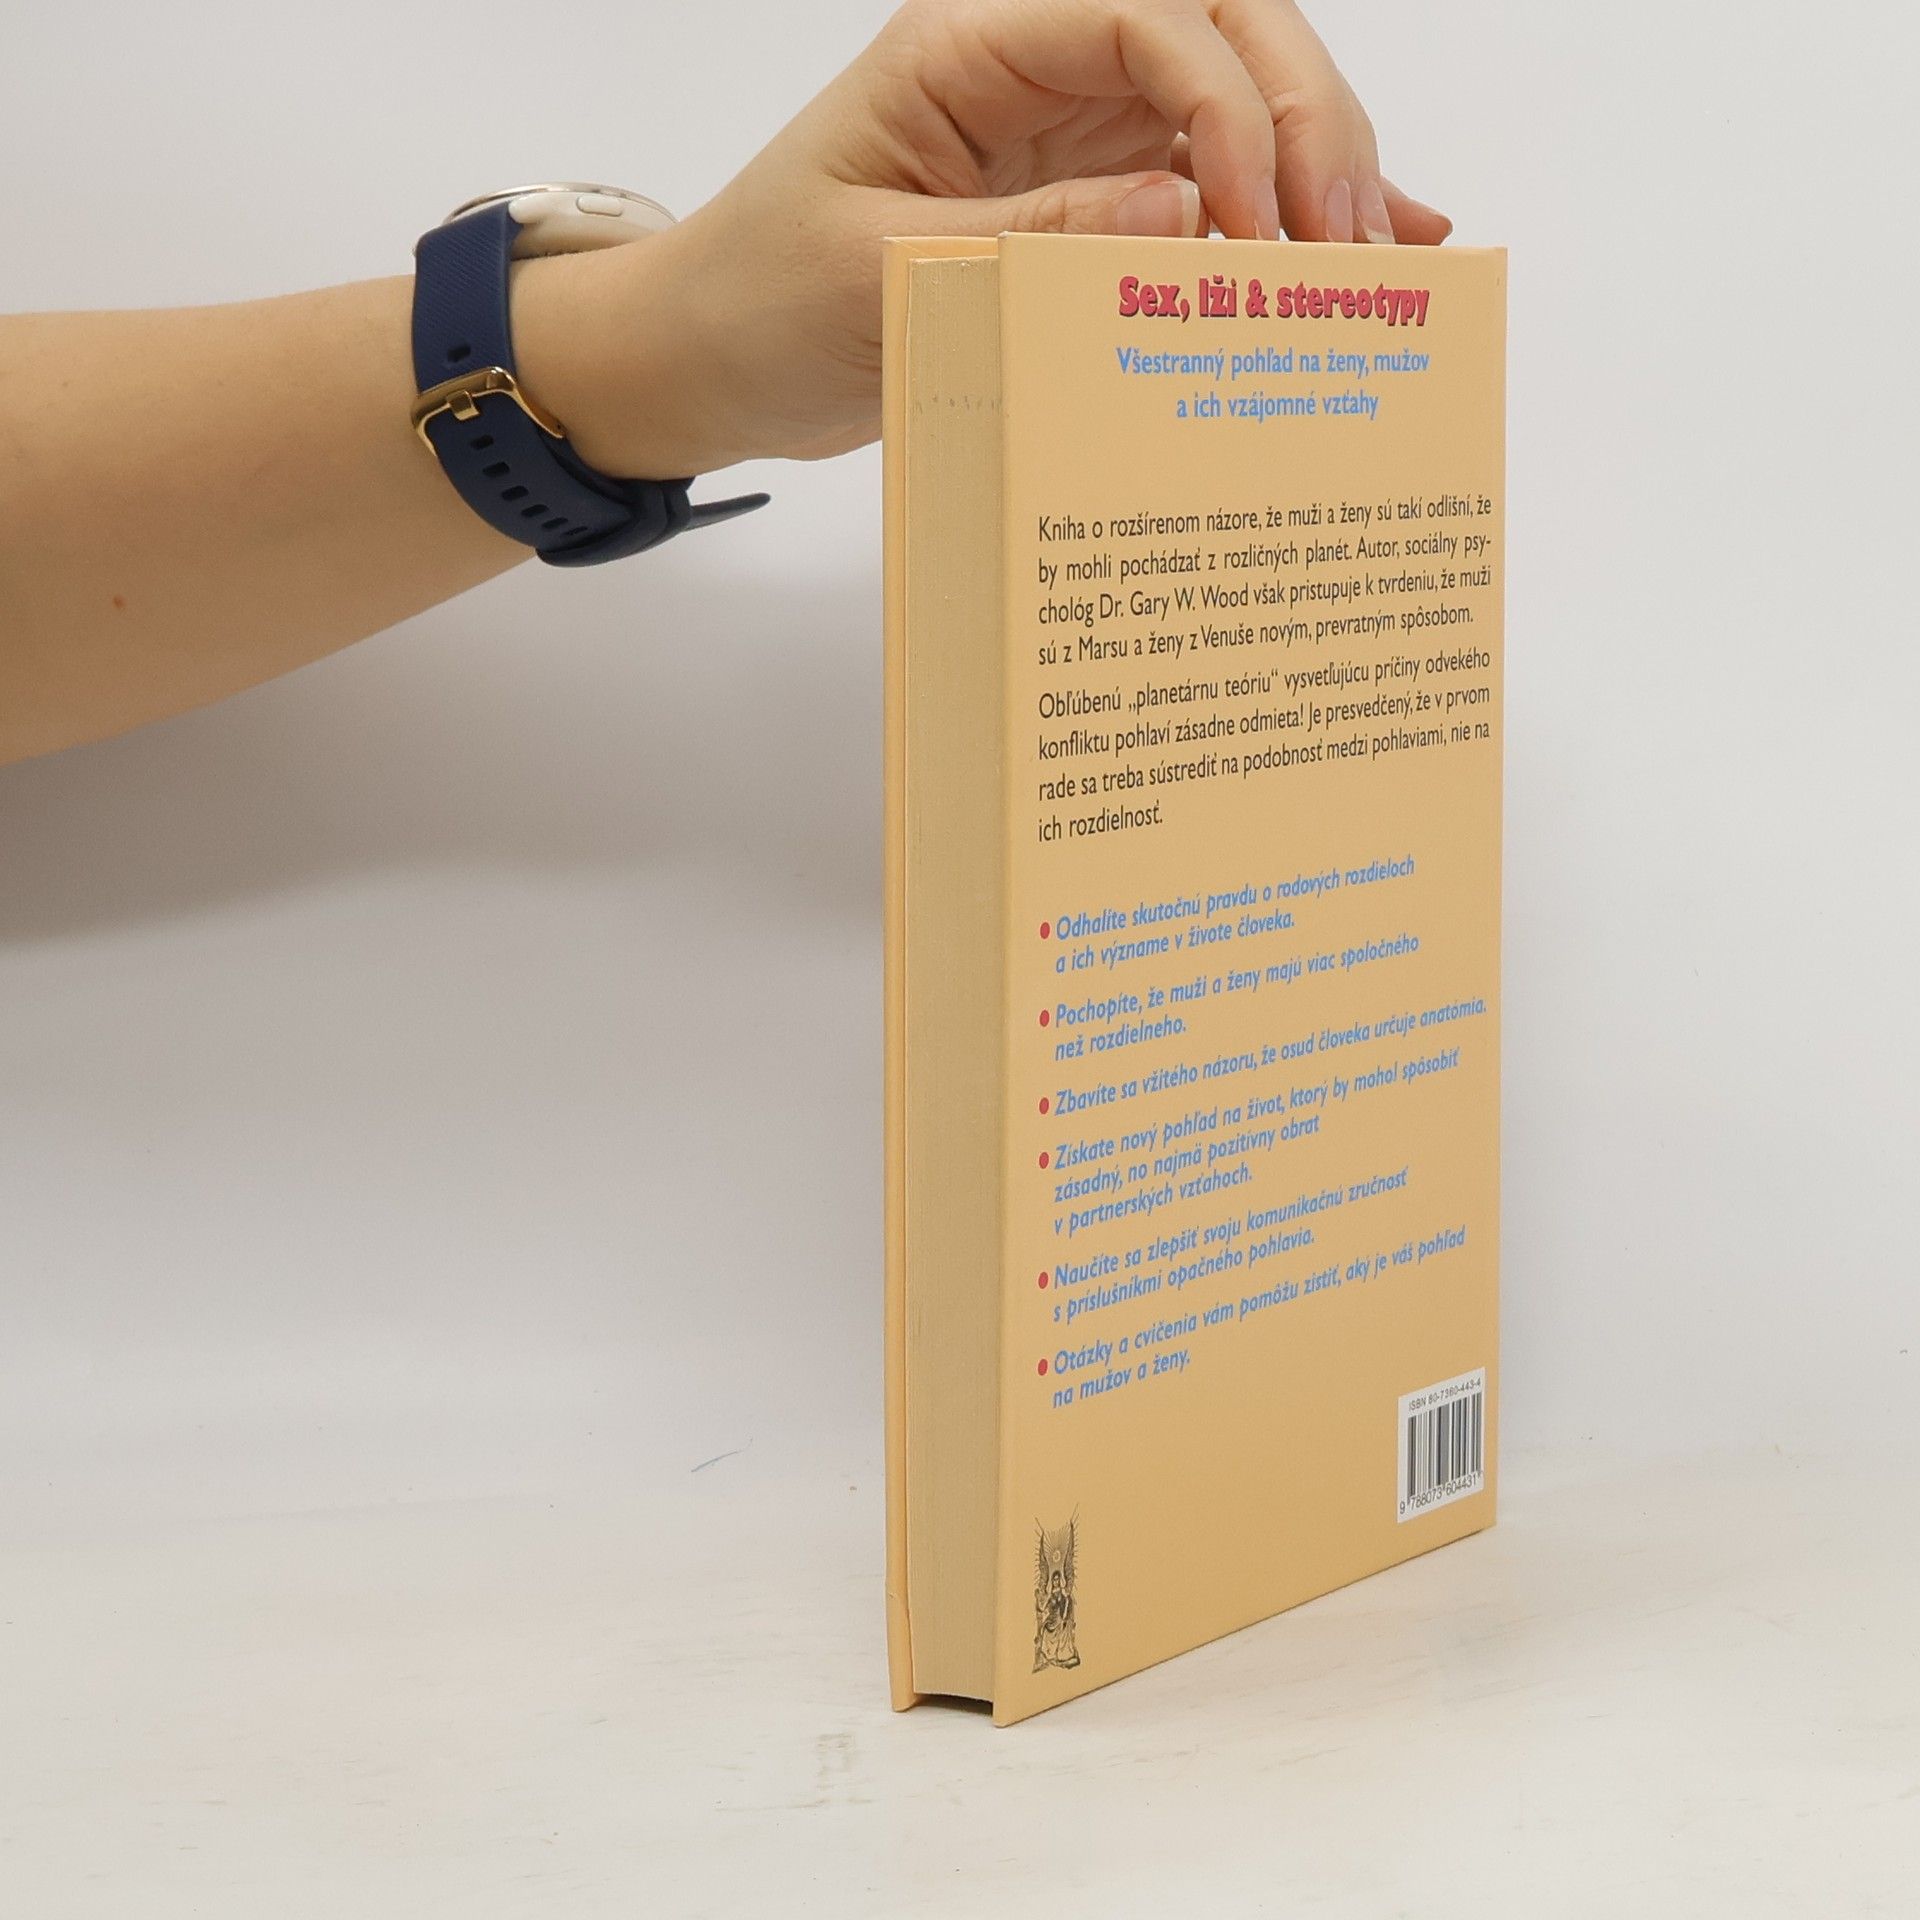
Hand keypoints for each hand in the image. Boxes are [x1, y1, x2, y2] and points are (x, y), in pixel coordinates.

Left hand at [542, 0, 1451, 479]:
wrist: (712, 359)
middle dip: (1303, 120)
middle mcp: (1041, 71)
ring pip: (1237, 107)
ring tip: (1375, 264)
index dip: (1228, 103)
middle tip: (1344, 243)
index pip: (1151, 15)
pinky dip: (1289, 212)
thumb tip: (1185, 214)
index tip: (1256, 222)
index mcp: (975, 48)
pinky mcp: (1090, 202)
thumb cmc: (760, 299)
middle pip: (1223, 33)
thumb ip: (1031, 237)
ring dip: (1317, 167)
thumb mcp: (880, 274)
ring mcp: (1075, 134)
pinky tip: (1378, 241)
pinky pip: (1212, 188)